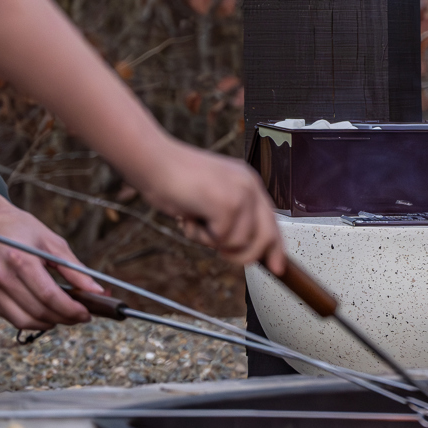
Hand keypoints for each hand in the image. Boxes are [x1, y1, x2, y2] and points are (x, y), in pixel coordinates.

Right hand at [0, 154, 106, 328]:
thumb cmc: (19, 227)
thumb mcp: (51, 241)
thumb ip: (75, 269)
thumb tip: (95, 290)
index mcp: (21, 259)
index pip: (49, 295)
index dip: (71, 309)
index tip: (86, 313)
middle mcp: (3, 276)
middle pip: (39, 310)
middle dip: (65, 318)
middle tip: (80, 315)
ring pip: (25, 320)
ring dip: (49, 323)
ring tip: (65, 316)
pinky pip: (13, 318)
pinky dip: (32, 321)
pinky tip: (46, 313)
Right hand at [137, 141, 286, 270]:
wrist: (152, 160)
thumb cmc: (173, 179)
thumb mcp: (210, 196)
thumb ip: (229, 216)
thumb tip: (241, 246)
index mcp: (248, 182)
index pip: (271, 221)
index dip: (274, 247)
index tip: (276, 267)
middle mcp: (250, 186)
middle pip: (265, 237)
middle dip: (244, 255)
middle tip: (218, 250)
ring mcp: (241, 194)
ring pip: (239, 242)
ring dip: (210, 240)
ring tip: (194, 219)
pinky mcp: (228, 203)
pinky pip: (221, 239)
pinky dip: (200, 235)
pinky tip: (189, 216)